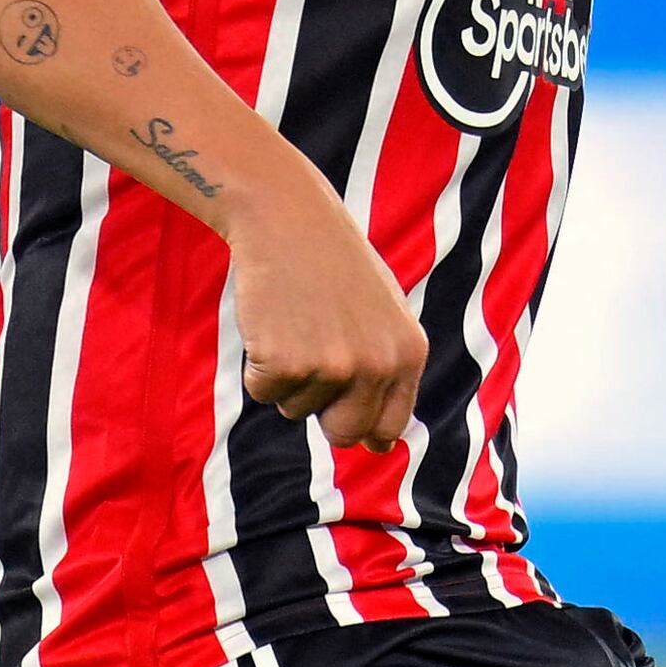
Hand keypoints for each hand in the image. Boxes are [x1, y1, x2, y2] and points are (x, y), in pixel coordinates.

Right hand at [227, 185, 426, 451]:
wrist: (288, 219)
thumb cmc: (332, 267)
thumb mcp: (381, 317)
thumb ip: (386, 375)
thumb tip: (381, 447)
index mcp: (408, 355)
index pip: (389, 428)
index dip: (362, 429)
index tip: (341, 412)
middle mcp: (378, 366)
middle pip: (343, 433)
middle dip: (320, 412)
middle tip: (307, 359)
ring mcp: (332, 366)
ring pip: (295, 408)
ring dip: (286, 376)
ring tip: (293, 322)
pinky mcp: (285, 362)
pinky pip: (262, 391)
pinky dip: (256, 366)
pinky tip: (269, 322)